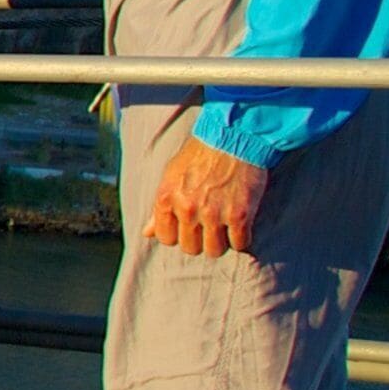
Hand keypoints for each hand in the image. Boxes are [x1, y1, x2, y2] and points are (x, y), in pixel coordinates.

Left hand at [144, 133, 270, 257]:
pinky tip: (240, 226)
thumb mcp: (171, 176)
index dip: (177, 235)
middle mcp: (188, 209)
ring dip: (220, 243)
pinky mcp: (240, 215)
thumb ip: (159, 207)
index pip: (166, 239)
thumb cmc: (199, 156)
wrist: (232, 139)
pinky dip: (241, 239)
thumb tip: (147, 233)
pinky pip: (239, 243)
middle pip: (191, 248)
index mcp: (167, 199)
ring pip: (214, 251)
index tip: (187, 227)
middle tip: (207, 227)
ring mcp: (214, 214)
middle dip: (199, 241)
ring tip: (224, 228)